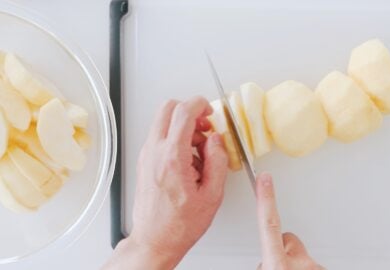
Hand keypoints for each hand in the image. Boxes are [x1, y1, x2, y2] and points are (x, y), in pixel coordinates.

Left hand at [106, 97, 228, 269]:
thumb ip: (217, 161)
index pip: (183, 111)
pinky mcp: (145, 161)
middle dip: (190, 110)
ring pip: (163, 121)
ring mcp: (147, 155)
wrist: (155, 239)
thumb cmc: (179, 224)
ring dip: (183, 126)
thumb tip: (217, 141)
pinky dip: (175, 138)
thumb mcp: (212, 194)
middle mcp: (155, 152)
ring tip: (200, 148)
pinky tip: (189, 159)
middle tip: (205, 126)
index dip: (200, 104)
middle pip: (168, 108)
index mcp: (172, 158)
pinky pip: (160, 137)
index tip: (210, 111)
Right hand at [256, 173, 324, 269]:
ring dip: (295, 265)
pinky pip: (313, 266)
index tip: (265, 179)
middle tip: (278, 267)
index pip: (269, 224)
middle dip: (282, 249)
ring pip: (301, 256)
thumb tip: (266, 260)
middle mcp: (299, 265)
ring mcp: (315, 268)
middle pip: (288, 241)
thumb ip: (265, 262)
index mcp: (278, 266)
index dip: (266, 199)